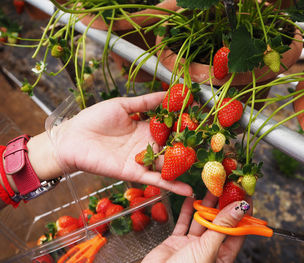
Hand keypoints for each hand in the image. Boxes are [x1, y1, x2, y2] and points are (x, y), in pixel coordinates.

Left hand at [28, 92, 191, 196]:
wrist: (72, 137)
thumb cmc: (94, 118)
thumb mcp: (123, 105)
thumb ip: (146, 101)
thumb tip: (168, 91)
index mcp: (146, 128)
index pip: (170, 127)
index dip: (185, 125)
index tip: (202, 121)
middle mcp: (147, 145)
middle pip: (173, 147)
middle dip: (190, 147)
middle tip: (212, 147)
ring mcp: (142, 160)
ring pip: (168, 165)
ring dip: (185, 167)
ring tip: (206, 169)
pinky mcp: (134, 173)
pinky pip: (155, 180)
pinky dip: (171, 186)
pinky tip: (188, 191)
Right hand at [143, 193, 250, 262]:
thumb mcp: (208, 250)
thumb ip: (222, 228)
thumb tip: (240, 209)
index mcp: (222, 257)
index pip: (237, 231)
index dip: (243, 214)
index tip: (247, 196)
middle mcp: (208, 249)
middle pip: (219, 223)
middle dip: (224, 205)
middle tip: (228, 186)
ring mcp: (192, 244)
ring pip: (202, 220)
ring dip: (206, 204)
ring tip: (212, 187)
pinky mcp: (177, 241)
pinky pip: (184, 223)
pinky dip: (187, 210)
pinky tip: (192, 198)